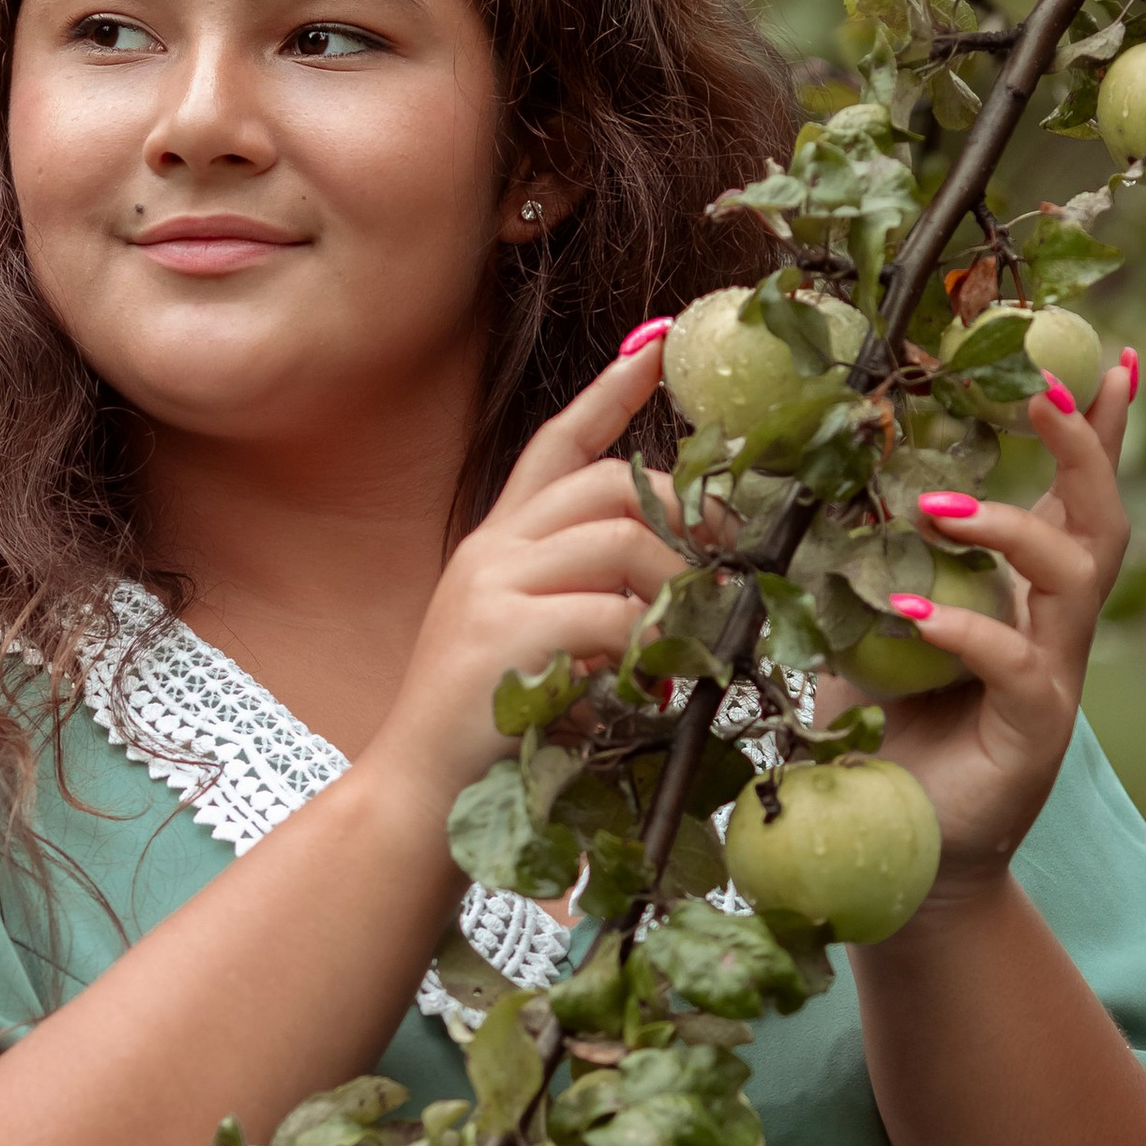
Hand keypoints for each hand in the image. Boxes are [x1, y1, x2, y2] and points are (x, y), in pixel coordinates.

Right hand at [364, 331, 684, 810]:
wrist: (415, 801)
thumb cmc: (486, 737)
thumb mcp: (537, 650)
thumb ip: (588, 604)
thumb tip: (679, 593)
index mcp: (497, 548)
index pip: (556, 445)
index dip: (611, 393)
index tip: (660, 344)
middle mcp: (491, 552)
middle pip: (608, 486)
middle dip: (683, 514)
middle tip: (731, 560)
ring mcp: (492, 587)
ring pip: (619, 542)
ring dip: (673, 590)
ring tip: (689, 641)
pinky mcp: (502, 634)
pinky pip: (608, 613)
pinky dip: (646, 644)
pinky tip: (650, 682)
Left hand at [835, 354, 1135, 912]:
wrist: (898, 856)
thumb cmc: (877, 736)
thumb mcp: (854, 625)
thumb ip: (848, 560)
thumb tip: (783, 479)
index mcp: (1020, 590)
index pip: (1072, 493)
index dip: (1095, 428)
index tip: (1111, 355)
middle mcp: (1053, 623)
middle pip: (1100, 516)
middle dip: (1079, 445)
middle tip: (1040, 391)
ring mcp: (1054, 676)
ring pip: (1073, 576)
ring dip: (1010, 527)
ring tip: (940, 505)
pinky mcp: (1034, 730)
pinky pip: (1017, 661)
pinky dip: (965, 627)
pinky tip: (909, 610)